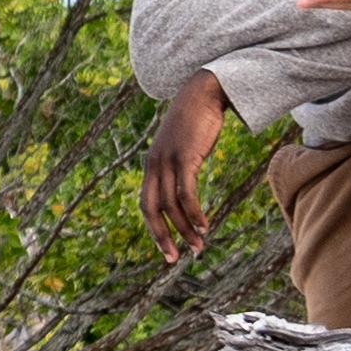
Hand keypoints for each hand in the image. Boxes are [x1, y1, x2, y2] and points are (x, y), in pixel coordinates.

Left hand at [140, 72, 238, 260]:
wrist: (203, 92)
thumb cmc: (196, 122)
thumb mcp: (181, 147)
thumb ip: (178, 166)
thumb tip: (184, 188)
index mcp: (151, 165)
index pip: (145, 205)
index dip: (154, 229)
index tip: (166, 248)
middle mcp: (154, 165)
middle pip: (152, 210)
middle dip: (163, 237)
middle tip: (175, 258)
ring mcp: (168, 161)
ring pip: (172, 206)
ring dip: (186, 229)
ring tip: (199, 245)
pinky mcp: (184, 157)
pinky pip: (187, 193)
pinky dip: (195, 213)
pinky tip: (205, 226)